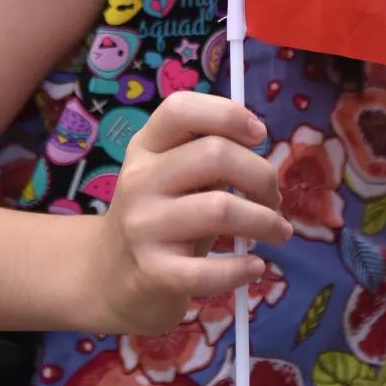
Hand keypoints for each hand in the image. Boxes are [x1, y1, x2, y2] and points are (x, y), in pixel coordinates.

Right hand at [93, 92, 290, 333]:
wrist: (107, 276)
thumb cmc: (159, 217)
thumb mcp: (171, 177)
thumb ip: (208, 159)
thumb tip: (264, 164)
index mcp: (146, 147)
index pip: (181, 109)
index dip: (227, 113)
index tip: (259, 135)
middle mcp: (140, 180)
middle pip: (215, 154)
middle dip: (262, 174)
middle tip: (274, 198)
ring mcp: (143, 226)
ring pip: (221, 209)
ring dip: (265, 221)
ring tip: (278, 232)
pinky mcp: (152, 272)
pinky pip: (208, 270)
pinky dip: (242, 268)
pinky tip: (255, 267)